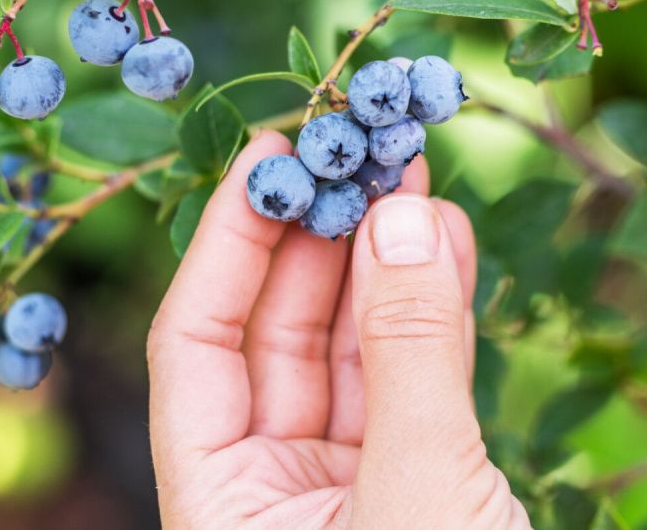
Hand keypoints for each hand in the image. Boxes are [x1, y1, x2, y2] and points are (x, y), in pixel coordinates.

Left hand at [146, 131, 528, 528]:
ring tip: (415, 180)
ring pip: (353, 350)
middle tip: (363, 152)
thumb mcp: (419, 484)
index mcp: (222, 500)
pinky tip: (450, 245)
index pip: (196, 342)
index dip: (230, 240)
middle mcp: (271, 486)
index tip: (271, 153)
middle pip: (277, 333)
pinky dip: (435, 314)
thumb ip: (409, 353)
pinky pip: (414, 377)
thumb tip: (401, 217)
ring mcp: (345, 485)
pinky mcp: (416, 480)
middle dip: (324, 236)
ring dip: (388, 264)